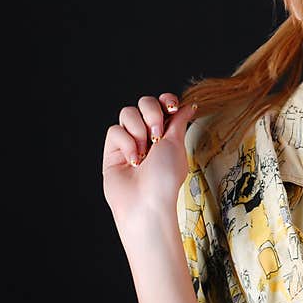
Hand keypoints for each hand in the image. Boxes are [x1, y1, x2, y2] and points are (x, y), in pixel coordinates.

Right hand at [102, 93, 198, 230]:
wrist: (146, 201)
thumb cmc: (165, 177)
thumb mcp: (177, 144)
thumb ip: (179, 121)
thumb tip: (191, 105)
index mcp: (167, 132)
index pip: (163, 103)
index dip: (166, 100)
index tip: (172, 108)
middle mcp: (148, 134)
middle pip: (144, 102)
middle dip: (152, 114)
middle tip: (157, 136)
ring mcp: (129, 140)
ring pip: (127, 113)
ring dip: (138, 130)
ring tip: (144, 153)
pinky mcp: (112, 149)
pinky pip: (115, 130)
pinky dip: (126, 143)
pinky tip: (132, 160)